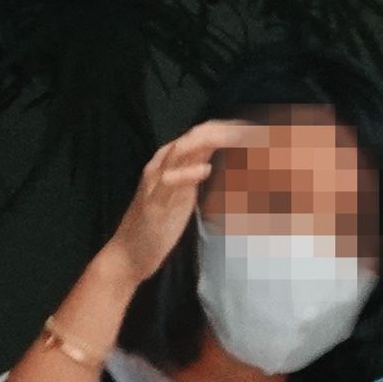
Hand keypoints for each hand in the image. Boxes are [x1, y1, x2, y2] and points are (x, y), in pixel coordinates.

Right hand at [103, 120, 266, 284]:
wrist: (129, 252)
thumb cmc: (159, 223)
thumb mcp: (185, 195)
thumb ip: (198, 177)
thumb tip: (222, 169)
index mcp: (171, 162)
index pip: (200, 135)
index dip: (227, 129)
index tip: (254, 129)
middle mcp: (163, 166)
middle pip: (193, 137)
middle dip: (223, 131)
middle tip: (252, 130)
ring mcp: (156, 183)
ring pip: (180, 152)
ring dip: (208, 142)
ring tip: (234, 137)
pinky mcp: (154, 203)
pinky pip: (169, 182)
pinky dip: (187, 173)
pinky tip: (206, 169)